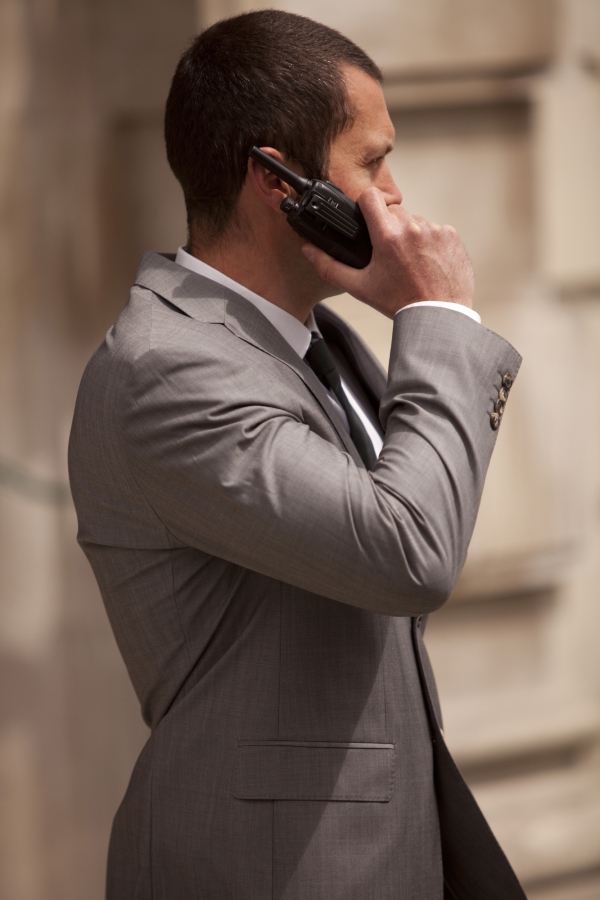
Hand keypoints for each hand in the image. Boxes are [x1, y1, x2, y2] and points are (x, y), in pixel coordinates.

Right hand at [301, 187, 474, 317]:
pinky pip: (434, 230)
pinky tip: (427, 263)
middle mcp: (412, 227)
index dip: (366, 204)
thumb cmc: (400, 303)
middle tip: (389, 254)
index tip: (367, 216)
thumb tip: (309, 250)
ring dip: (410, 236)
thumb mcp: (360, 287)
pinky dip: (429, 243)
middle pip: (393, 212)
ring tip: (410, 263)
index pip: (371, 196)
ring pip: (414, 222)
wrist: (438, 315)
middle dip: (389, 228)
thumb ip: (330, 267)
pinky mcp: (450, 235)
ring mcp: (434, 230)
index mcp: (387, 236)